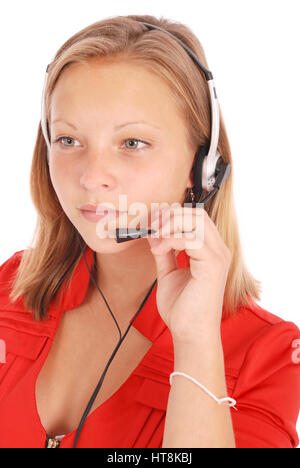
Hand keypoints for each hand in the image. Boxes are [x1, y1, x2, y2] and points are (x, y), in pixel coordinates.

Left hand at [146, 206, 231, 344]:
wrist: (190, 334)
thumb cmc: (182, 308)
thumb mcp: (168, 273)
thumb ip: (165, 252)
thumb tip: (154, 234)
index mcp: (210, 250)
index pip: (195, 217)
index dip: (171, 216)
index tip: (150, 226)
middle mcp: (219, 250)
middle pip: (197, 213)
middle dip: (170, 216)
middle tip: (151, 229)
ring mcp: (218, 256)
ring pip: (196, 220)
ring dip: (169, 225)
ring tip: (154, 240)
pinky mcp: (213, 265)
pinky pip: (192, 238)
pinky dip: (171, 239)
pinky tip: (159, 250)